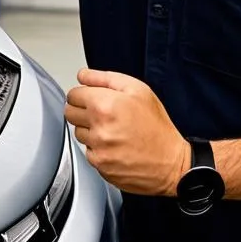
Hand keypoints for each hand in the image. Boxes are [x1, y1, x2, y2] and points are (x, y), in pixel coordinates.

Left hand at [64, 68, 190, 197]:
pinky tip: (115, 145)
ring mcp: (98, 148)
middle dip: (83, 110)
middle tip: (102, 114)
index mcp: (105, 105)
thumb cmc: (157, 127)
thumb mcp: (138, 90)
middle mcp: (98, 128)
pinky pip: (88, 151)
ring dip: (90, 130)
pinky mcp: (99, 165)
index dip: (83, 94)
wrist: (171, 163)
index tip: (91, 98)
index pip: (73, 95)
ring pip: (78, 133)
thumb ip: (105, 78)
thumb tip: (83, 75)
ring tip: (113, 131)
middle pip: (70, 113)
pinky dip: (98, 148)